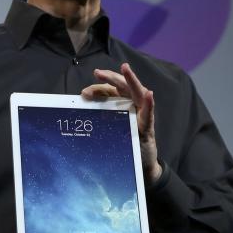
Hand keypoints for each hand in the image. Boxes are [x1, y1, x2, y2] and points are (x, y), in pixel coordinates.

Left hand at [82, 63, 161, 182]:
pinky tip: (149, 95)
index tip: (84, 93)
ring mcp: (142, 114)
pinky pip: (149, 113)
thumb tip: (83, 100)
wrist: (139, 164)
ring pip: (138, 93)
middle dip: (111, 77)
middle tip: (98, 73)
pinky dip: (149, 104)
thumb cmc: (124, 142)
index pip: (110, 90)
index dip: (98, 88)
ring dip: (132, 80)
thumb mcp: (110, 126)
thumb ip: (101, 114)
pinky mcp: (149, 126)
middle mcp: (133, 105)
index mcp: (122, 103)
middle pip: (123, 86)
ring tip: (125, 69)